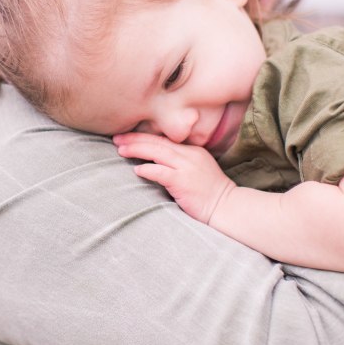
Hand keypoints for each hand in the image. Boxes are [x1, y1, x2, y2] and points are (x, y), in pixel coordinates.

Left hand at [113, 132, 234, 224]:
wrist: (226, 207)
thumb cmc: (209, 193)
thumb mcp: (195, 171)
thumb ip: (178, 164)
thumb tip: (153, 162)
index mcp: (191, 151)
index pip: (163, 139)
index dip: (143, 137)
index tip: (126, 137)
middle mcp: (189, 155)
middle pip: (157, 142)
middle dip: (135, 139)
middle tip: (116, 138)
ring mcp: (187, 167)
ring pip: (157, 152)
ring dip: (137, 150)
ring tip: (120, 149)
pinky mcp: (183, 182)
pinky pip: (162, 172)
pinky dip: (148, 169)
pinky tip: (137, 169)